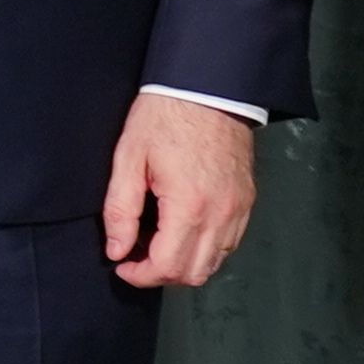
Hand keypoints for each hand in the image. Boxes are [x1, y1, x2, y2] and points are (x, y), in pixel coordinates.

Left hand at [104, 94, 260, 288]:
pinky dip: (207, 249)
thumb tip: (117, 251)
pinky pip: (230, 244)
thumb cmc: (165, 116)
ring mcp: (238, 209)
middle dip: (162, 275)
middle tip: (138, 257)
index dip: (140, 276)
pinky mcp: (247, 201)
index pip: (167, 267)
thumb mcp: (129, 158)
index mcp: (188, 206)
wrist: (208, 87)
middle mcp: (220, 214)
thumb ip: (121, 210)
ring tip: (161, 244)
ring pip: (215, 263)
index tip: (123, 265)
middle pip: (194, 273)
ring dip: (186, 264)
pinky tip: (186, 231)